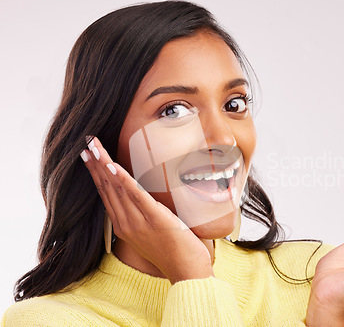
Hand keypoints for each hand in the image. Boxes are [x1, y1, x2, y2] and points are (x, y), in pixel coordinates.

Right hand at [81, 136, 213, 283]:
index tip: (88, 154)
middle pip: (107, 188)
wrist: (187, 271)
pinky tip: (113, 167)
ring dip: (104, 165)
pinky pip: (136, 197)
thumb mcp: (153, 230)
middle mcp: (126, 223)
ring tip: (94, 147)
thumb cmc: (174, 250)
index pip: (105, 193)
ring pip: (117, 188)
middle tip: (86, 142)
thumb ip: (144, 214)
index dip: (96, 172)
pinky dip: (123, 181)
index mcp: (124, 225)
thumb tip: (144, 195)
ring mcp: (138, 222)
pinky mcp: (155, 220)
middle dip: (95, 163)